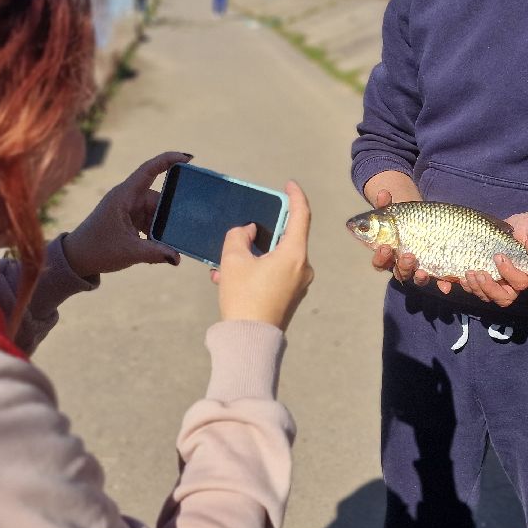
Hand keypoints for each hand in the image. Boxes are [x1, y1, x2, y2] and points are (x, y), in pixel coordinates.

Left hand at [61, 151, 189, 277]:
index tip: (188, 158)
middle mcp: (127, 198)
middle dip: (170, 214)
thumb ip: (155, 253)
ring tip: (169, 245)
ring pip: (155, 212)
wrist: (76, 259)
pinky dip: (155, 233)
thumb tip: (178, 258)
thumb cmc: (96, 250)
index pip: (149, 170)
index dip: (168, 160)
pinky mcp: (128, 219)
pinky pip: (149, 221)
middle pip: (158, 198)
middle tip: (184, 228)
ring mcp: (128, 209)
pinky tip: (160, 248)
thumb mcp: (129, 252)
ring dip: (162, 228)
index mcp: (124, 196)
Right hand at [212, 181, 313, 329]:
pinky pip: (274, 275)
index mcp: (295, 254)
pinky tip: (229, 280)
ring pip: (275, 259)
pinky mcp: (290, 298)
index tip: (288, 185)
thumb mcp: (233, 261)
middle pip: (285, 239)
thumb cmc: (244, 298)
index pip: (301, 215)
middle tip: (242, 233)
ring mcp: (299, 285)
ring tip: (224, 265)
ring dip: (251, 258)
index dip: (295, 196)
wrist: (251, 342)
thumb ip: (238, 237)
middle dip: (260, 235)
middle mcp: (303, 268)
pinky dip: (255, 272)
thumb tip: (247, 232)